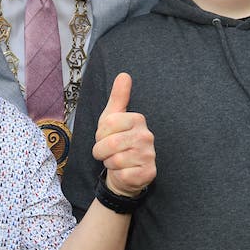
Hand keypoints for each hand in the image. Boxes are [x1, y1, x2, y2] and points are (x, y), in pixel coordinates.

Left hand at [92, 73, 155, 197]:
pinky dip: (117, 174)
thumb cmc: (117, 142)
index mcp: (138, 119)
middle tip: (107, 152)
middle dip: (101, 150)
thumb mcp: (112, 118)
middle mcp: (147, 136)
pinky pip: (122, 174)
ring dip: (108, 162)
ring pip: (114, 160)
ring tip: (115, 160)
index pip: (107, 124)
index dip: (100, 134)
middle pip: (109, 143)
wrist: (124, 171)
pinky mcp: (148, 173)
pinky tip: (124, 171)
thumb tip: (124, 75)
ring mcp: (149, 155)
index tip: (105, 137)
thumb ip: (118, 97)